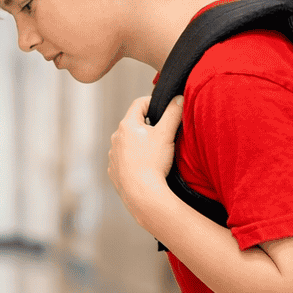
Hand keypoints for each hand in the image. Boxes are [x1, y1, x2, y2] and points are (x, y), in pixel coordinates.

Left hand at [107, 94, 183, 230]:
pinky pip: (124, 160)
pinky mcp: (114, 171)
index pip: (139, 103)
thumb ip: (173, 113)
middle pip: (133, 124)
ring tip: (154, 154)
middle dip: (147, 126)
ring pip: (127, 143)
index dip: (153, 103)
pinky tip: (145, 168)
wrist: (142, 194)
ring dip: (139, 144)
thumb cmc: (153, 163)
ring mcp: (113, 155)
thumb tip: (179, 97)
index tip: (163, 110)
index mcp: (127, 125)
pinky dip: (133, 160)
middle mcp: (116, 138)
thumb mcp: (166, 134)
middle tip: (162, 134)